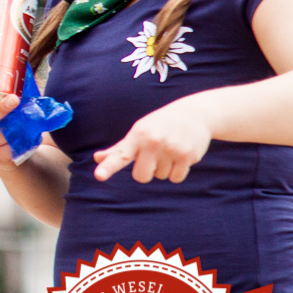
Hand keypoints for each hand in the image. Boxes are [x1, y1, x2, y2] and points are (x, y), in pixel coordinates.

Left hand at [93, 100, 212, 183]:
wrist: (194, 114)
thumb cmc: (159, 125)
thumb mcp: (139, 131)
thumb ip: (120, 148)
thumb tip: (97, 158)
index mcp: (137, 136)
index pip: (120, 155)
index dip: (108, 167)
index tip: (98, 176)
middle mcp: (153, 142)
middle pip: (141, 177)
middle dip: (146, 171)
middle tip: (153, 154)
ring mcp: (171, 149)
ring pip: (160, 176)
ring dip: (164, 168)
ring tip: (170, 149)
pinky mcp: (188, 156)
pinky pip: (175, 178)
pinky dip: (177, 171)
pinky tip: (181, 155)